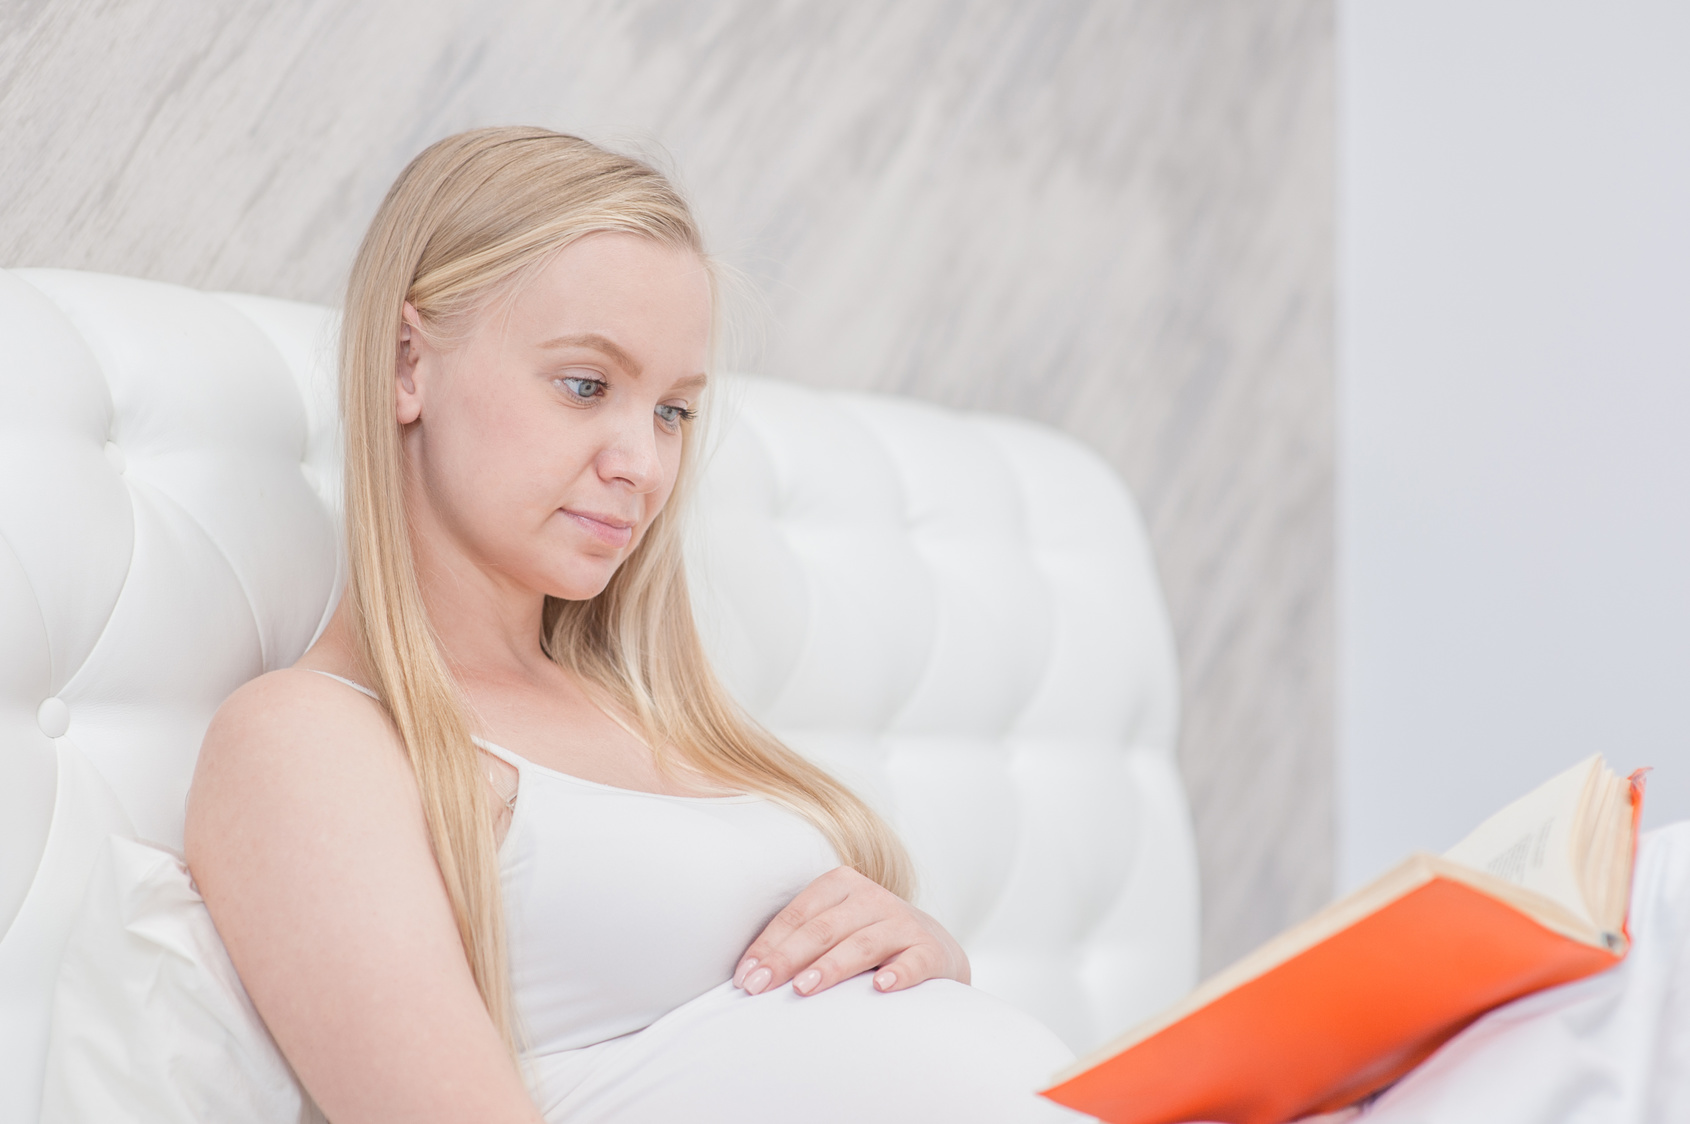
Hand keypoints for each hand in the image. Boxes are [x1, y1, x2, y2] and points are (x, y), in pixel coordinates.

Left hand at [732, 866, 969, 997]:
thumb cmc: (866, 939)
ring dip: (831, 967)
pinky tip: (881, 987)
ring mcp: (903, 923)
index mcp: (842, 885)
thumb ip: (799, 940)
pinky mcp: (930, 950)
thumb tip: (748, 974)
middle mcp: (872, 898)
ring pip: (862, 944)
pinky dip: (899, 973)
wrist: (933, 948)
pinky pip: (913, 961)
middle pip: (823, 929)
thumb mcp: (835, 928)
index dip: (769, 946)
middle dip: (787, 959)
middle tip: (759, 988)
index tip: (745, 977)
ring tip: (804, 989)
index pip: (798, 915)